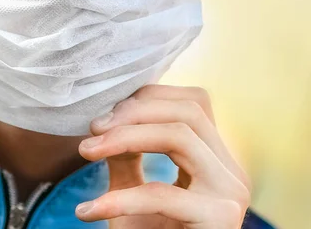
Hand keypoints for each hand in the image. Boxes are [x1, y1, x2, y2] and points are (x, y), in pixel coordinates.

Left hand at [76, 85, 251, 228]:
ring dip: (124, 137)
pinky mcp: (218, 219)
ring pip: (180, 135)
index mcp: (214, 160)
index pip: (192, 103)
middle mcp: (230, 171)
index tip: (104, 116)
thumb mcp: (132, 192)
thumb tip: (104, 120)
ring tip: (85, 151)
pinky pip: (162, 193)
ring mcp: (230, 193)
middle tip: (92, 129)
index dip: (147, 98)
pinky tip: (87, 211)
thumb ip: (125, 156)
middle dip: (133, 112)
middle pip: (189, 111)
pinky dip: (119, 198)